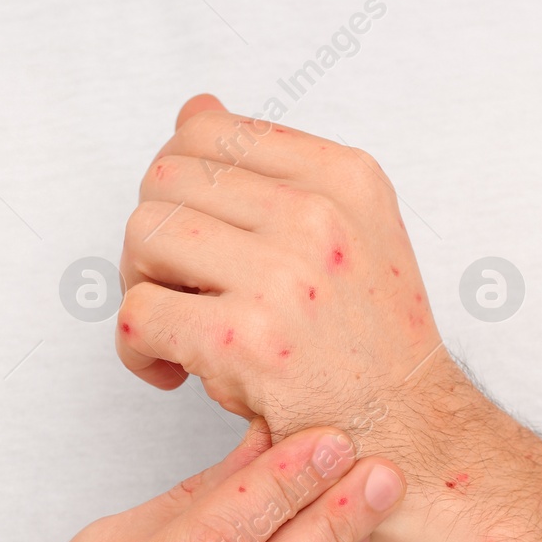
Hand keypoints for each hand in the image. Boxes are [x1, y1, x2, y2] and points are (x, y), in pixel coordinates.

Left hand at [116, 95, 457, 445]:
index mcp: (345, 178)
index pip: (208, 128)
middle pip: (165, 177)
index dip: (180, 184)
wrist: (406, 433)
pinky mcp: (245, 341)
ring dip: (140, 285)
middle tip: (178, 287)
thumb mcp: (348, 231)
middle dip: (154, 235)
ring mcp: (283, 277)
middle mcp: (317, 216)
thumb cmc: (370, 347)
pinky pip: (137, 313)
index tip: (195, 237)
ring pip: (143, 234)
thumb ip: (273, 171)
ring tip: (177, 326)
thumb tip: (195, 108)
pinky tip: (171, 370)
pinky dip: (135, 348)